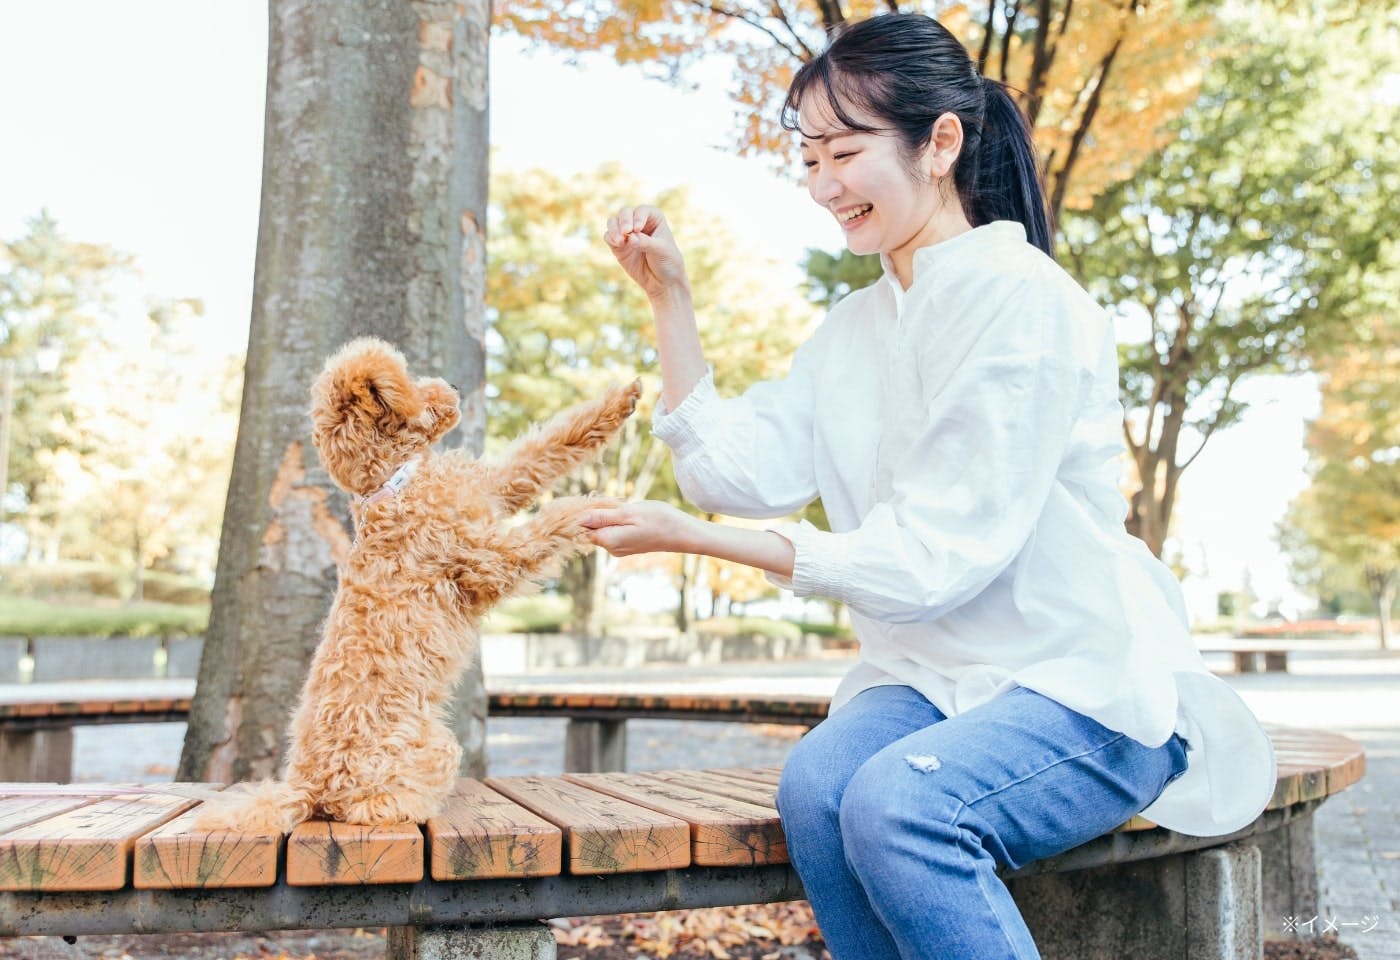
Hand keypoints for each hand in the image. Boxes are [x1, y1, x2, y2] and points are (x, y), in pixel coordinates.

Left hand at [581, 500, 697, 556]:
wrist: (683, 534)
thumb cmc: (659, 520)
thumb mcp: (629, 513)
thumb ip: (603, 517)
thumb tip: (579, 518)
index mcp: (609, 540)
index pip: (582, 528)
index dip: (582, 513)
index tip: (593, 501)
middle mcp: (611, 548)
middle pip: (590, 529)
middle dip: (595, 514)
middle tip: (611, 502)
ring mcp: (619, 549)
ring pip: (602, 529)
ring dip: (607, 516)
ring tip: (623, 508)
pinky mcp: (627, 546)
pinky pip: (613, 532)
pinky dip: (615, 521)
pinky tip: (629, 515)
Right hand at [603, 206, 690, 301]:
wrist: (663, 282)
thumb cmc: (668, 262)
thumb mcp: (661, 251)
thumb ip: (645, 243)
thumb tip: (629, 238)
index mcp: (654, 219)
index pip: (642, 211)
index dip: (638, 217)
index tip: (638, 229)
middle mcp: (639, 223)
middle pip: (625, 213)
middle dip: (624, 220)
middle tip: (626, 231)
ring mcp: (627, 234)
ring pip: (614, 222)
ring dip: (614, 228)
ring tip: (620, 241)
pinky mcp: (618, 246)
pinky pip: (609, 237)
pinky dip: (610, 237)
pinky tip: (618, 244)